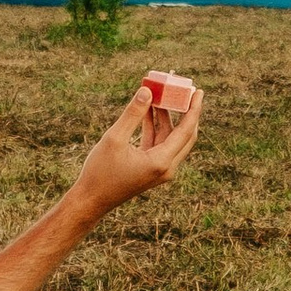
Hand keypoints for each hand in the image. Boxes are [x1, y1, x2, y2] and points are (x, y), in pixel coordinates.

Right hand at [68, 76, 202, 220]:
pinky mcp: (151, 169)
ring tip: (160, 95)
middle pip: (185, 135)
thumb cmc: (100, 172)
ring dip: (166, 118)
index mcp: (161, 162)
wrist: (90, 200)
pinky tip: (148, 111)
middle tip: (185, 91)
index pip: (186, 131)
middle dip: (185, 112)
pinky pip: (159, 144)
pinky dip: (155, 128)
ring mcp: (159, 170)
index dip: (194, 109)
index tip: (199, 91)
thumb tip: (147, 90)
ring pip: (171, 139)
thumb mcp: (114, 138)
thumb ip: (133, 114)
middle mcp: (166, 168)